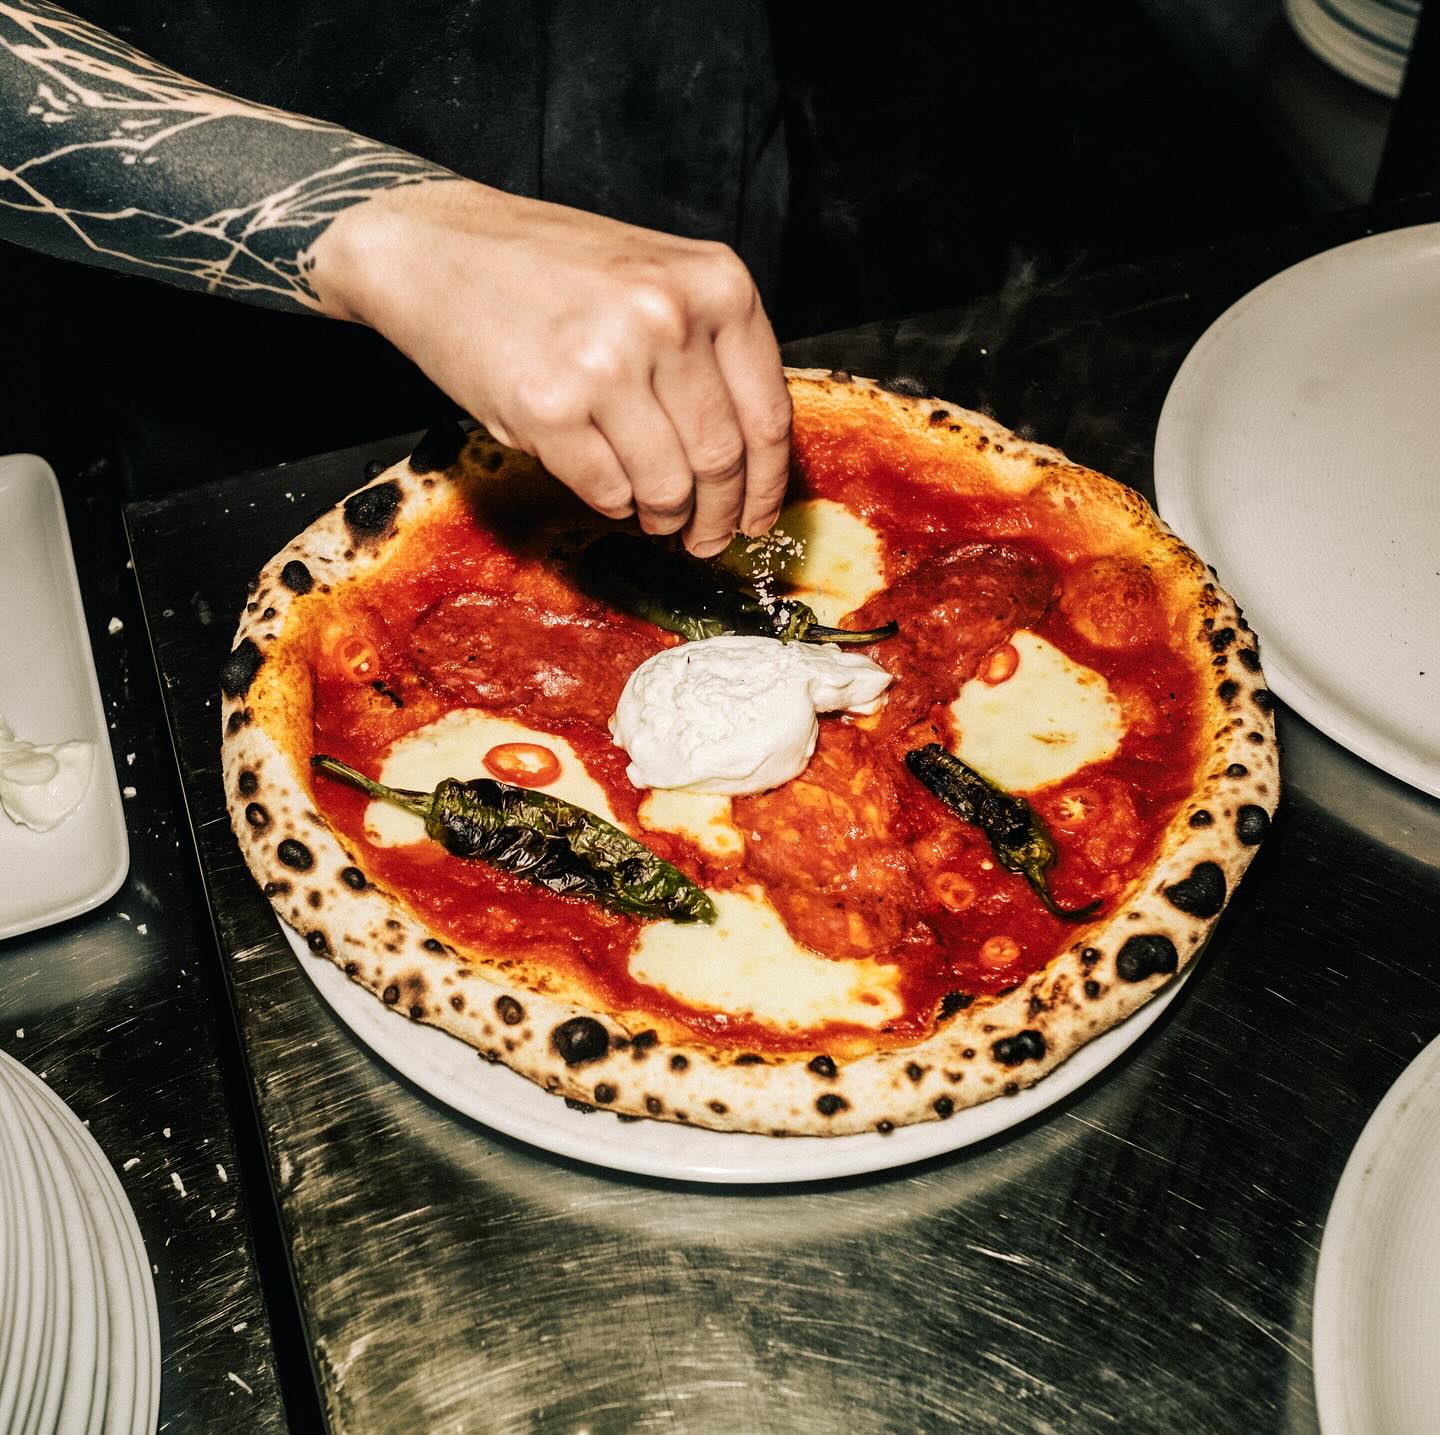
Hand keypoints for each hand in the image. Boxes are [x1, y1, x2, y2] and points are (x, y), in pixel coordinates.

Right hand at [312, 178, 791, 555]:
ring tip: (655, 516)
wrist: (436, 246)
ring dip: (664, 517)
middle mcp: (668, 317)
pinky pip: (607, 491)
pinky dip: (613, 503)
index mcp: (715, 283)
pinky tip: (606, 485)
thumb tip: (750, 461)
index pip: (767, 416)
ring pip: (668, 487)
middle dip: (718, 518)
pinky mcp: (548, 407)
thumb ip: (709, 351)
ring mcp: (607, 362)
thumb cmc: (551, 268)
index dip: (767, 486)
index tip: (759, 518)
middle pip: (722, 461)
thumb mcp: (657, 278)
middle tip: (707, 539)